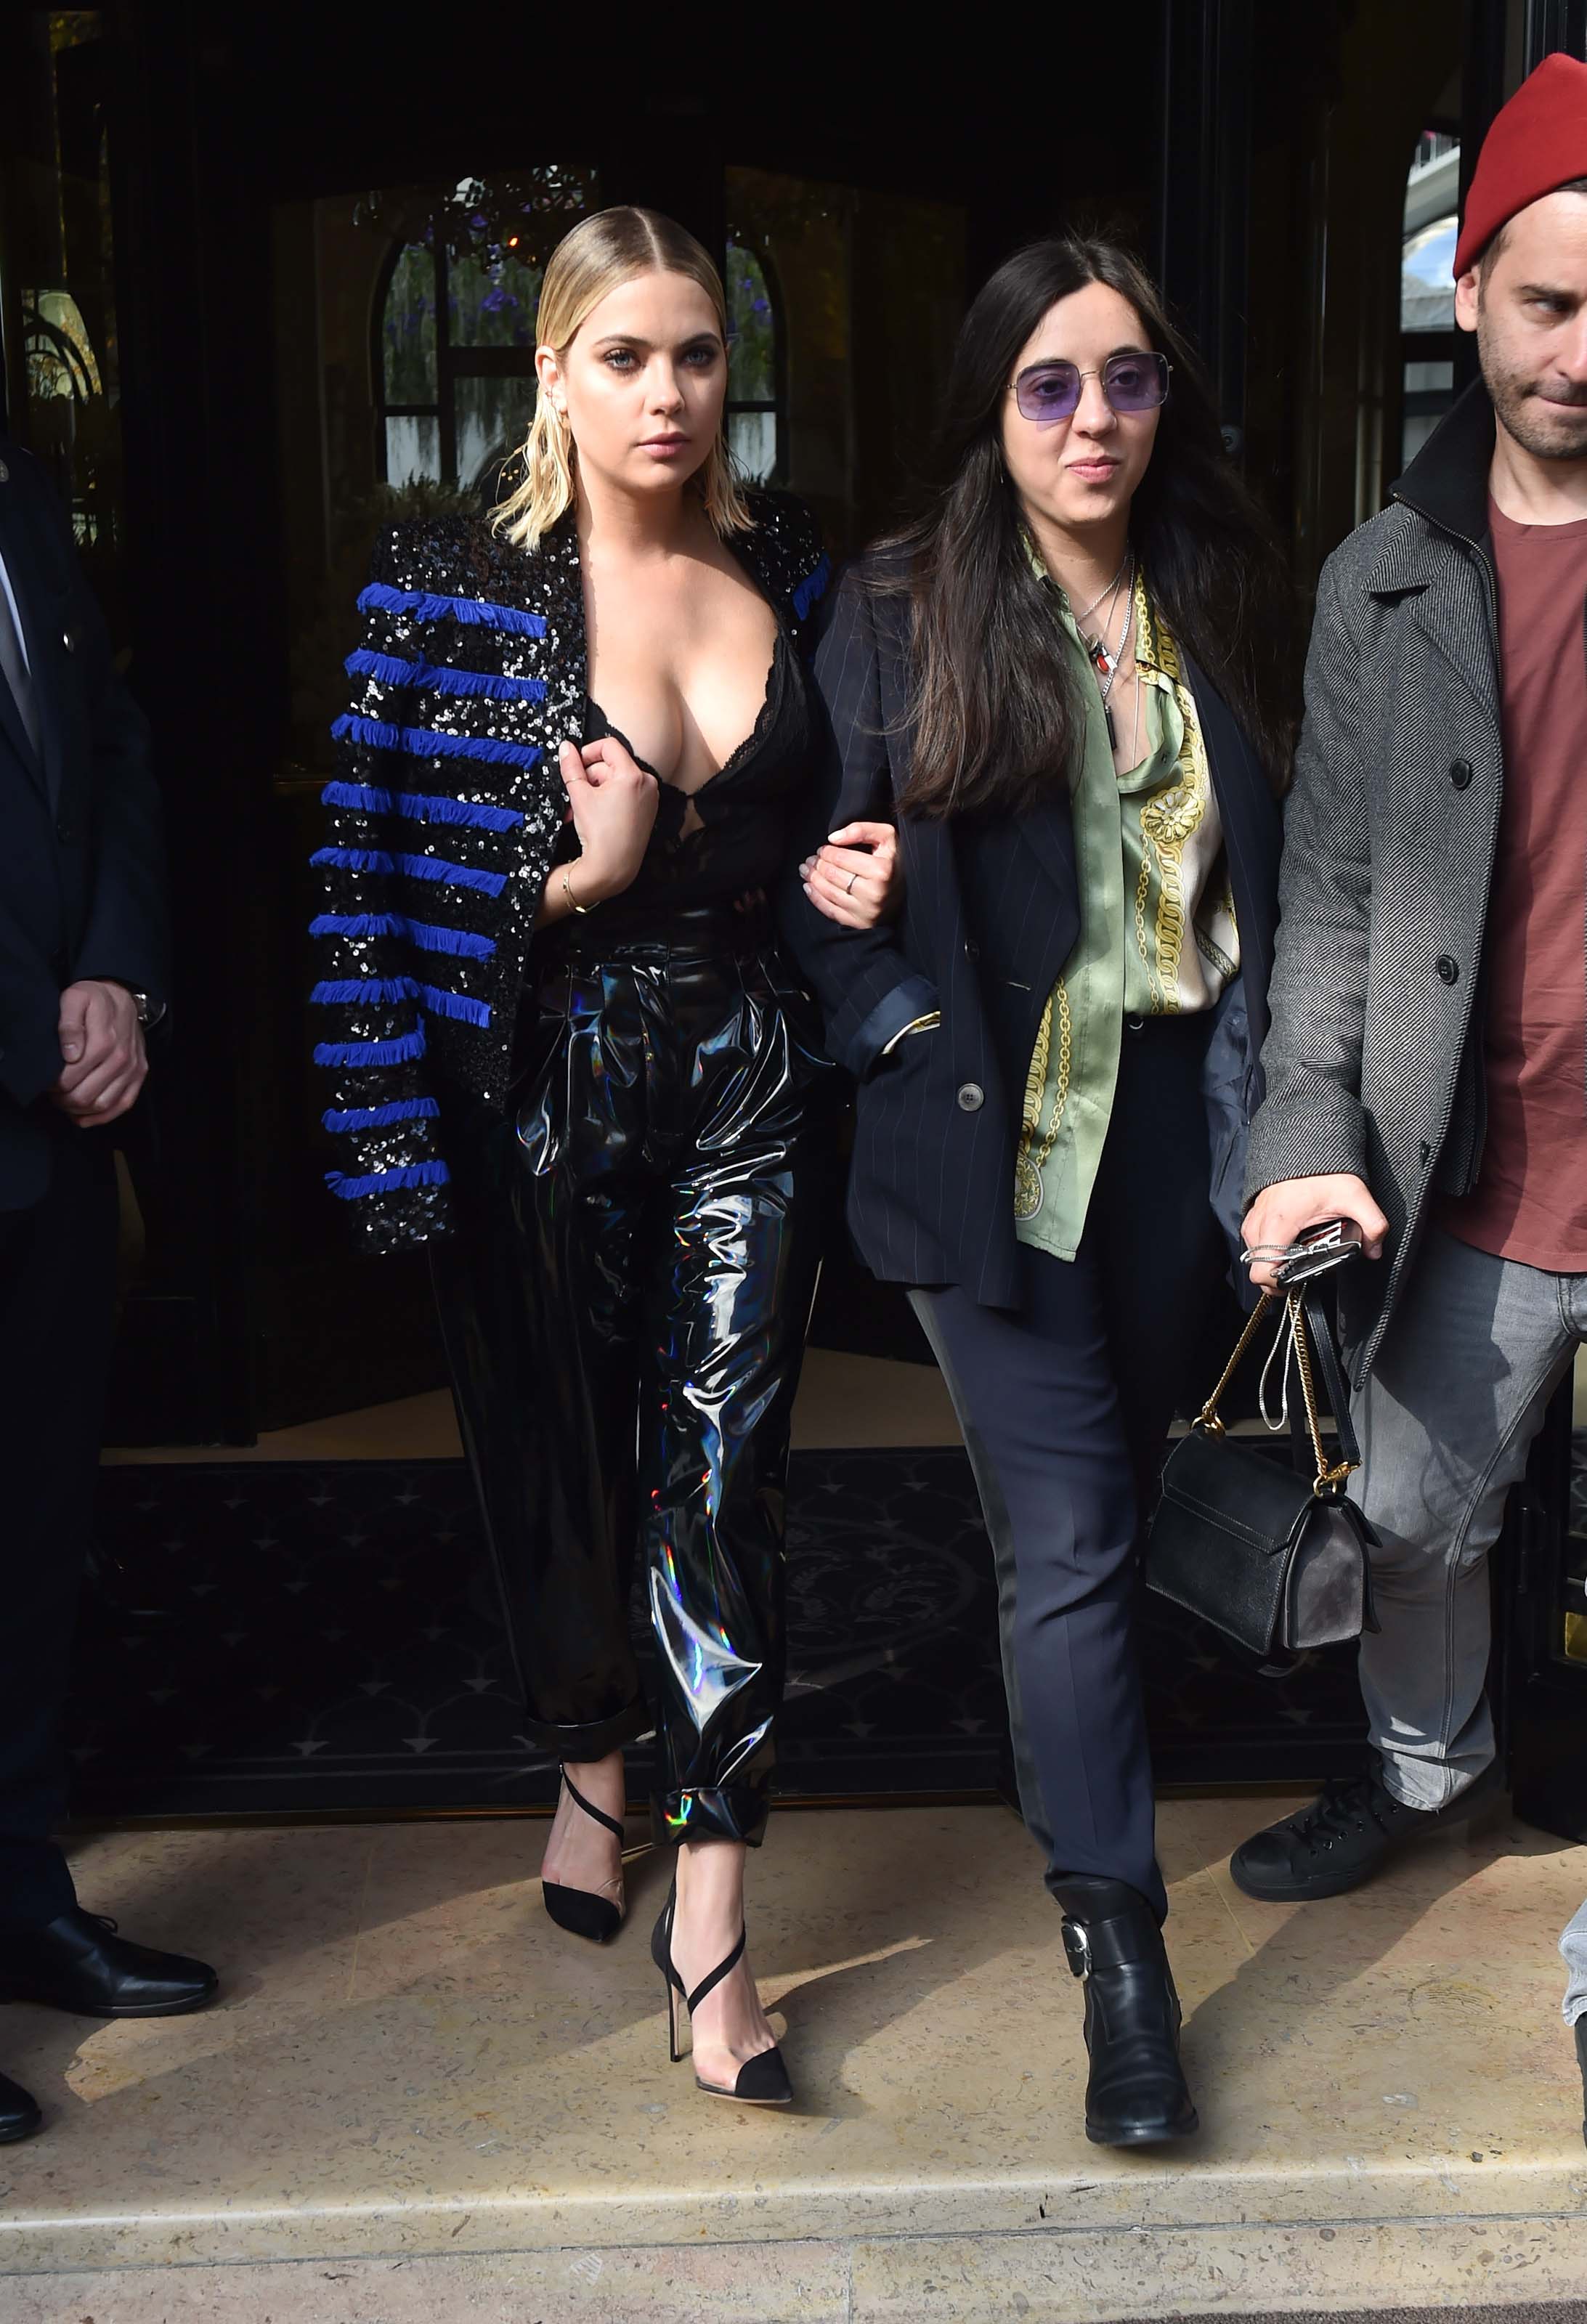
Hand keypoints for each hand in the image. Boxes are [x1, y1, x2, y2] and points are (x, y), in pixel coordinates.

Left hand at [48, 979, 147, 1127]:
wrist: (124, 997)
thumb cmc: (96, 999)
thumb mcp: (75, 999)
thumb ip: (69, 1024)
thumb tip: (69, 1054)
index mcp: (103, 1042)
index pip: (70, 1078)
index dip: (53, 1085)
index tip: (46, 1081)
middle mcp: (121, 1059)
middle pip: (85, 1096)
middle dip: (63, 1099)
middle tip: (53, 1093)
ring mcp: (133, 1070)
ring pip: (102, 1105)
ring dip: (79, 1110)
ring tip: (65, 1101)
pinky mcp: (139, 1077)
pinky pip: (122, 1106)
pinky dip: (101, 1117)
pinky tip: (82, 1116)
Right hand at [558, 735, 658, 903]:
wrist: (612, 867)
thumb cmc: (599, 832)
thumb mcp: (579, 795)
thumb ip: (571, 767)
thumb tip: (565, 747)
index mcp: (633, 775)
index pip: (609, 746)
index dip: (588, 751)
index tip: (575, 764)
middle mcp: (647, 782)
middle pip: (611, 765)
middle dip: (589, 778)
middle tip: (574, 796)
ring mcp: (650, 797)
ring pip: (616, 781)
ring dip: (595, 790)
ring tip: (580, 809)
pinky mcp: (648, 810)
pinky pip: (625, 794)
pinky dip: (609, 799)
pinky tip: (595, 814)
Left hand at [800, 820, 900, 930]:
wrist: (908, 892)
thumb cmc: (894, 862)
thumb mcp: (886, 837)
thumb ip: (861, 829)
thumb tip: (833, 838)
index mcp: (882, 871)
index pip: (841, 859)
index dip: (827, 852)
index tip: (822, 849)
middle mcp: (874, 893)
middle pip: (833, 876)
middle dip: (817, 865)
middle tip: (810, 859)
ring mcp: (866, 911)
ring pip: (829, 893)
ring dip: (812, 880)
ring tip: (805, 870)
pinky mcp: (860, 924)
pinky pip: (831, 911)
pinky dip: (815, 898)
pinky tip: (808, 887)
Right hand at [1241, 1172, 1387, 1291]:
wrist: (1306, 1143)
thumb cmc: (1323, 1169)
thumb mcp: (1355, 1196)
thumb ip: (1372, 1225)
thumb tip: (1374, 1250)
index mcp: (1279, 1224)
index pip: (1262, 1272)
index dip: (1278, 1285)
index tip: (1296, 1282)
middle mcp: (1260, 1223)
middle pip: (1258, 1268)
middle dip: (1280, 1275)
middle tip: (1304, 1268)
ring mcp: (1254, 1218)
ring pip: (1256, 1255)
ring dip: (1276, 1260)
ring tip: (1300, 1252)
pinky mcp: (1255, 1214)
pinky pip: (1256, 1241)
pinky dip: (1271, 1246)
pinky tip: (1293, 1238)